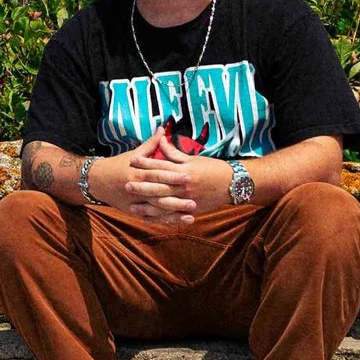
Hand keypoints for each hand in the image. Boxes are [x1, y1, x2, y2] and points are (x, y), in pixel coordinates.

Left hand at [104, 131, 228, 230]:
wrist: (233, 184)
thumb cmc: (212, 168)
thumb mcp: (193, 159)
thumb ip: (174, 153)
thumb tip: (160, 140)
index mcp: (184, 170)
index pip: (161, 165)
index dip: (146, 163)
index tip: (132, 161)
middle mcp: (184, 185)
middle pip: (159, 186)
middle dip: (142, 186)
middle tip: (126, 185)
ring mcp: (188, 199)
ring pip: (164, 204)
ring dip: (147, 206)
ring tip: (132, 206)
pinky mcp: (192, 210)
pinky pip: (173, 216)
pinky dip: (161, 218)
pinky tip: (149, 219)